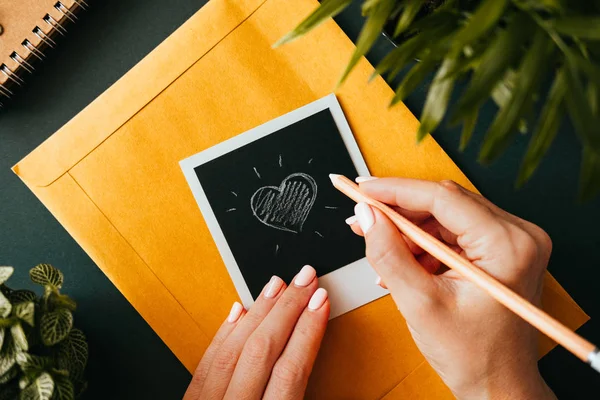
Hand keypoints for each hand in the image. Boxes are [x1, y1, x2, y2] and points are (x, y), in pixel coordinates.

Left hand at [183, 265, 328, 399]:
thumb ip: (299, 396)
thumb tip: (314, 350)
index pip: (290, 369)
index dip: (308, 330)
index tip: (320, 300)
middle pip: (262, 350)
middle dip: (287, 309)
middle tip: (305, 279)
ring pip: (232, 350)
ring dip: (258, 312)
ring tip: (277, 285)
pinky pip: (206, 363)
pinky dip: (224, 333)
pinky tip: (239, 312)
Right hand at [347, 177, 555, 399]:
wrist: (499, 385)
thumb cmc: (474, 356)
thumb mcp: (420, 305)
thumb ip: (388, 254)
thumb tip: (367, 216)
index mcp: (508, 246)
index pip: (442, 198)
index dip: (395, 190)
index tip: (362, 189)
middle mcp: (518, 235)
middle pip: (444, 203)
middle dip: (398, 211)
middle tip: (363, 218)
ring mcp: (511, 242)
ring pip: (445, 216)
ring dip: (408, 231)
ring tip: (382, 252)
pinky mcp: (500, 250)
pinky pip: (453, 232)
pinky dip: (423, 244)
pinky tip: (403, 263)